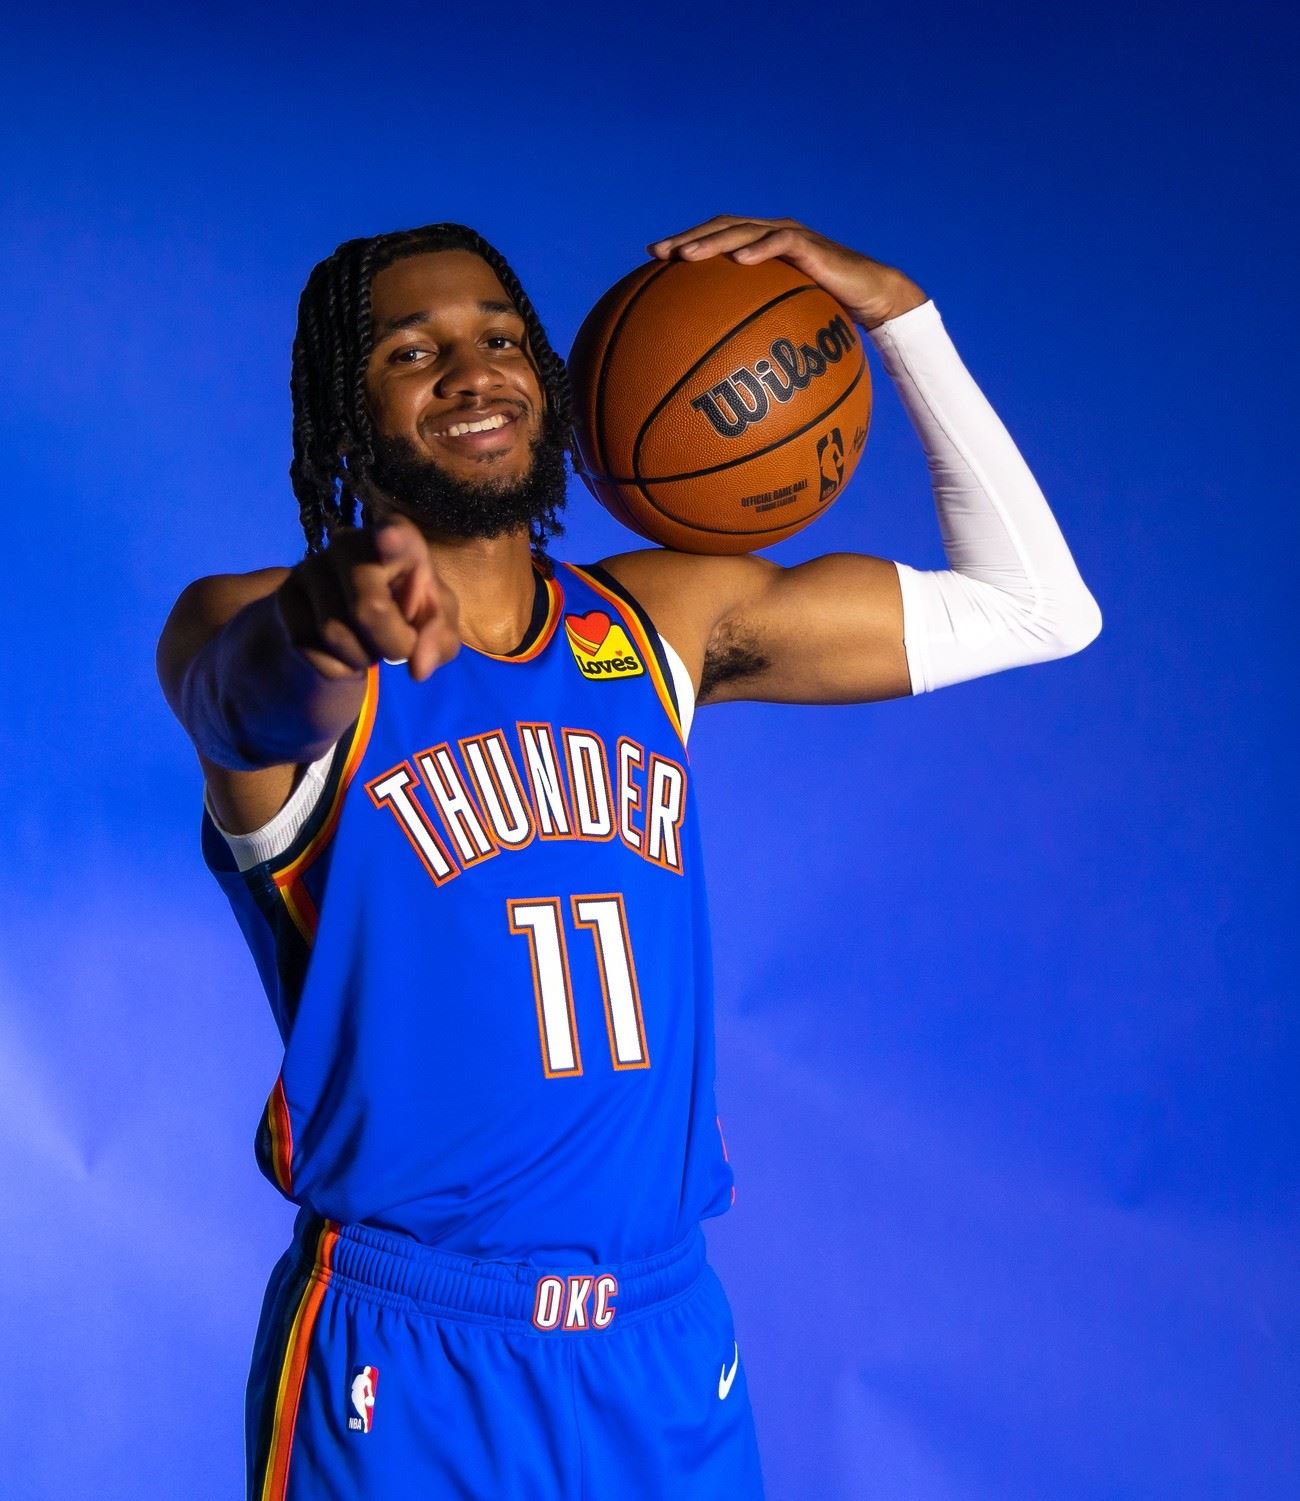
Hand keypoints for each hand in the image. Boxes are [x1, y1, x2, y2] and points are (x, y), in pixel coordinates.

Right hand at [276, 514, 460, 682]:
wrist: (347, 624)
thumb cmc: (403, 613)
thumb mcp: (433, 625)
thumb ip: (440, 640)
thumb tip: (419, 668)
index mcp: (398, 539)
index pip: (398, 535)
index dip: (395, 541)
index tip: (390, 538)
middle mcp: (349, 543)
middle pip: (369, 609)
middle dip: (392, 644)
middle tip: (398, 649)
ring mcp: (311, 567)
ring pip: (336, 634)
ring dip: (363, 657)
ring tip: (368, 642)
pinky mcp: (284, 597)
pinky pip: (312, 650)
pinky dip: (337, 667)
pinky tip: (341, 650)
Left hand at [647, 216, 926, 330]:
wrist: (872, 298)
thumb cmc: (828, 315)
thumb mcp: (785, 323)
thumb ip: (756, 329)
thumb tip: (722, 366)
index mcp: (759, 249)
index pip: (715, 239)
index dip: (684, 245)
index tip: (652, 261)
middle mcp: (769, 235)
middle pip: (721, 228)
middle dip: (687, 239)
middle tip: (656, 254)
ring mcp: (790, 236)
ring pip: (744, 230)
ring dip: (713, 242)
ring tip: (686, 257)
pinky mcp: (811, 245)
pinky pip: (781, 243)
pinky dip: (760, 250)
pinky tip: (740, 262)